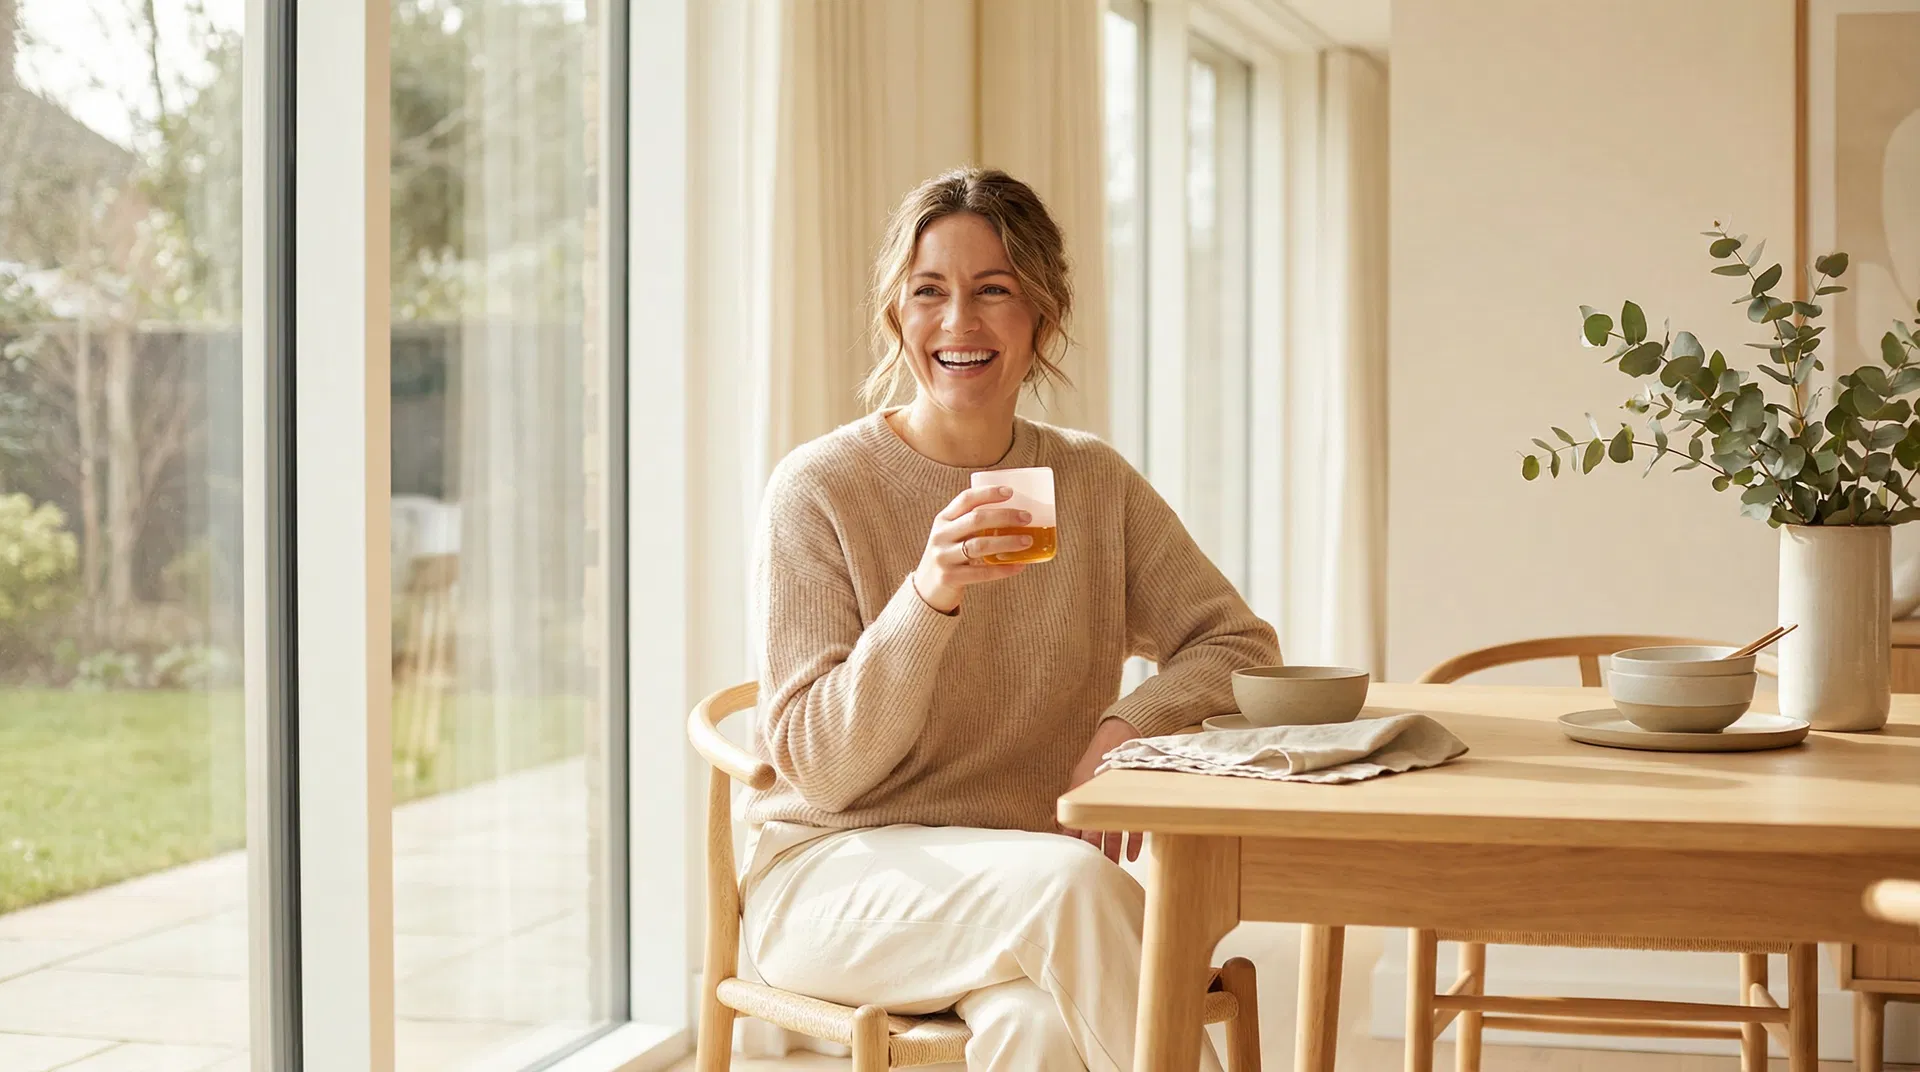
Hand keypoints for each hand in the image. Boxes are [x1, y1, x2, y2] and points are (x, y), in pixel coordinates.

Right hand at [911, 484, 1034, 613]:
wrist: (926, 589)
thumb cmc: (949, 556)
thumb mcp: (952, 535)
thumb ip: (972, 525)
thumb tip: (1015, 515)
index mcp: (943, 520)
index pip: (966, 499)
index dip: (988, 493)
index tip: (1010, 492)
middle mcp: (941, 536)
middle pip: (975, 520)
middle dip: (1004, 516)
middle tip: (1026, 518)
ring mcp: (943, 557)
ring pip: (980, 545)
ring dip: (1007, 542)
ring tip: (1027, 540)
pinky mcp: (950, 577)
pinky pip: (981, 572)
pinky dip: (1003, 569)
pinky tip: (1019, 565)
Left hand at [1062, 716, 1142, 862]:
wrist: (1119, 737)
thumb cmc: (1097, 761)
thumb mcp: (1078, 780)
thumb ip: (1069, 802)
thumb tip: (1053, 821)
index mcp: (1081, 794)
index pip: (1074, 825)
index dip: (1072, 842)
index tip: (1072, 860)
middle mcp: (1098, 798)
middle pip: (1094, 832)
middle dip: (1093, 853)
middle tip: (1094, 871)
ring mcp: (1116, 799)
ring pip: (1114, 832)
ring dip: (1113, 851)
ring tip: (1113, 867)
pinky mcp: (1133, 798)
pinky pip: (1134, 824)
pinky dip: (1133, 841)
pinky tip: (1131, 855)